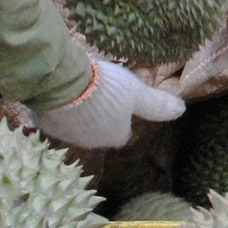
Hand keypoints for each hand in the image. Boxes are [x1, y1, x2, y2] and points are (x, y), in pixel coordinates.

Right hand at [33, 59, 182, 149]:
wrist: (63, 85)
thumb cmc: (106, 90)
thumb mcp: (136, 93)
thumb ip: (156, 104)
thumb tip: (181, 110)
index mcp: (115, 137)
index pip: (121, 132)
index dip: (121, 117)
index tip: (119, 102)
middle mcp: (92, 143)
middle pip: (98, 130)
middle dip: (98, 115)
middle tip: (98, 92)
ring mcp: (67, 136)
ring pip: (76, 125)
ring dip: (78, 112)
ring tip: (79, 90)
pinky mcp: (47, 125)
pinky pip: (55, 118)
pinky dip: (58, 108)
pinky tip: (60, 92)